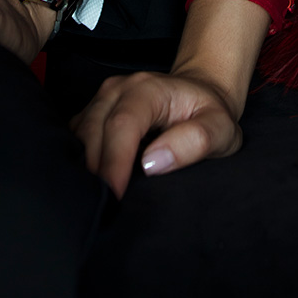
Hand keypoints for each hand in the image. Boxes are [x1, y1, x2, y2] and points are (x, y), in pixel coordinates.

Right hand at [72, 68, 242, 198]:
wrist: (201, 92)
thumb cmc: (210, 114)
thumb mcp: (220, 129)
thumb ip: (194, 142)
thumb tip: (152, 162)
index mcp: (149, 89)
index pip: (122, 124)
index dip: (114, 162)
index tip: (114, 196)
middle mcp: (120, 88)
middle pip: (94, 130)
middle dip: (96, 171)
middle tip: (105, 208)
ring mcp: (104, 97)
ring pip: (80, 133)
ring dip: (84, 166)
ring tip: (97, 198)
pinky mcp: (95, 109)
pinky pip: (76, 134)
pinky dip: (79, 157)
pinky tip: (91, 181)